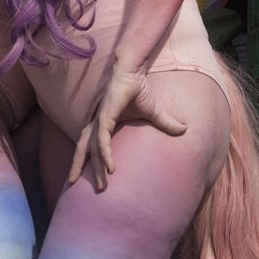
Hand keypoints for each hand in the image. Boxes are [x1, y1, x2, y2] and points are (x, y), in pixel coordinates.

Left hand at [69, 58, 185, 190]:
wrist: (133, 72)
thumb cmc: (138, 90)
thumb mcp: (153, 112)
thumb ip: (166, 123)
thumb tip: (185, 129)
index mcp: (103, 124)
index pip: (89, 144)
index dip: (84, 159)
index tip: (82, 176)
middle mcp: (98, 123)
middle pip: (82, 148)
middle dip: (78, 167)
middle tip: (73, 185)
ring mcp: (100, 120)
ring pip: (91, 148)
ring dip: (94, 167)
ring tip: (101, 186)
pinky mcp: (106, 116)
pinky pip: (102, 139)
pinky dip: (105, 154)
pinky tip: (110, 168)